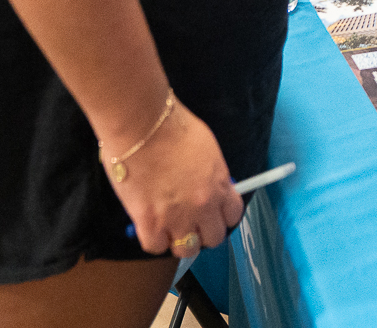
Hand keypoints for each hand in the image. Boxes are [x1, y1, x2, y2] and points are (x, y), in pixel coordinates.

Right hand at [105, 98, 245, 256]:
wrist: (143, 125)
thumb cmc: (173, 127)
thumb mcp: (207, 149)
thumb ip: (212, 174)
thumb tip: (210, 185)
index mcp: (220, 185)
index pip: (233, 216)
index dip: (221, 216)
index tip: (212, 214)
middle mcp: (203, 206)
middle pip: (213, 238)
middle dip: (202, 232)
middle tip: (188, 222)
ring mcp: (177, 217)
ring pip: (186, 250)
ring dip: (178, 240)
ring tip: (168, 227)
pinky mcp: (149, 223)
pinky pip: (155, 248)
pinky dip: (152, 240)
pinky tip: (148, 226)